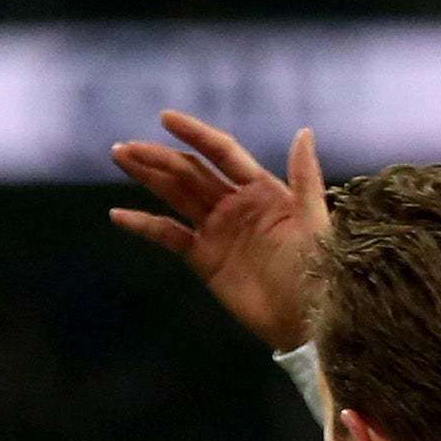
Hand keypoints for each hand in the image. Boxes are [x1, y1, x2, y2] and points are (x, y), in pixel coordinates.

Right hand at [109, 111, 327, 352]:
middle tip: (126, 147)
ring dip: (148, 176)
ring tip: (120, 157)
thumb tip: (304, 131)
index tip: (165, 118)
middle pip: (191, 172)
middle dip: (159, 157)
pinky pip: (170, 236)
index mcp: (264, 190)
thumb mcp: (315, 223)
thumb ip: (305, 177)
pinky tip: (119, 215)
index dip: (195, 134)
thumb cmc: (321, 273)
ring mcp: (218, 230)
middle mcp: (236, 205)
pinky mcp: (204, 258)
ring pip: (176, 195)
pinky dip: (145, 225)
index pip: (222, 153)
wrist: (308, 323)